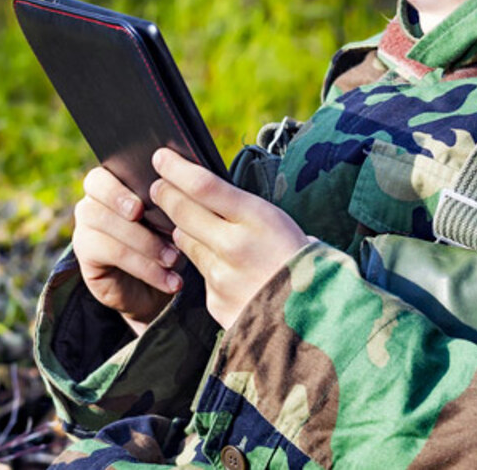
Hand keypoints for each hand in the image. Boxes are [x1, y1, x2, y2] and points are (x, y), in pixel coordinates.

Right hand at [72, 166, 184, 335]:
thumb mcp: (174, 220)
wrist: (157, 287)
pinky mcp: (86, 257)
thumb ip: (170, 199)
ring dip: (146, 243)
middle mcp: (93, 201)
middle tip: (157, 223)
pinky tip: (168, 279)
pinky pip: (112, 254)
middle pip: (97, 190)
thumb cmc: (168, 242)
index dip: (119, 187)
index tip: (142, 204)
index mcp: (115, 183)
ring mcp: (85, 228)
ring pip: (106, 223)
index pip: (103, 172)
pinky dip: (145, 267)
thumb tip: (182, 185)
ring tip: (174, 259)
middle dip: (126, 204)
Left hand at [151, 148, 310, 328]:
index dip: (176, 169)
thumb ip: (244, 210)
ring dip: (184, 229)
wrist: (319, 318)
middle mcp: (234, 247)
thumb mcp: (282, 223)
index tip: (161, 157)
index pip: (203, 186)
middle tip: (158, 186)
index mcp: (258, 219)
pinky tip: (228, 269)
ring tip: (196, 225)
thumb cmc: (304, 260)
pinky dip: (207, 265)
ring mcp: (222, 277)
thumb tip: (208, 193)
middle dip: (165, 193)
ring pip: (185, 241)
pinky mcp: (215, 301)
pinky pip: (200, 274)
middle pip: (182, 211)